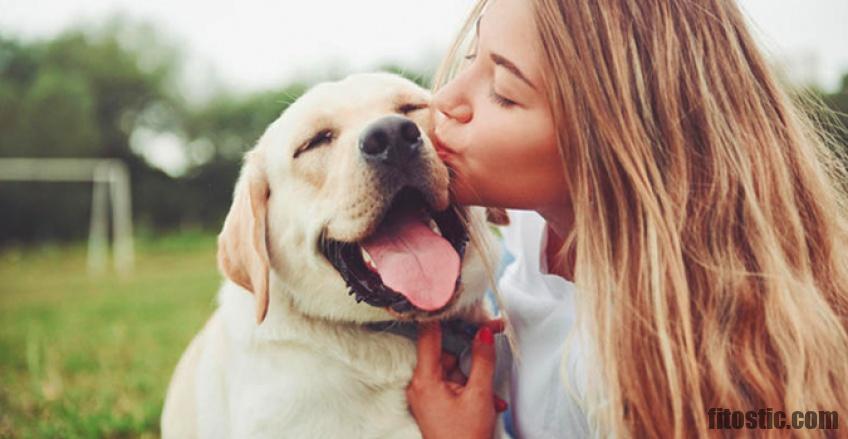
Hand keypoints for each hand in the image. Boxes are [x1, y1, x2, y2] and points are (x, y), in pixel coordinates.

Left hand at [406, 320, 506, 438]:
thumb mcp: (479, 395)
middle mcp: (420, 385)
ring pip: (452, 370)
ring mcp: (426, 395)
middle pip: (444, 352)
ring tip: (493, 396)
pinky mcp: (434, 404)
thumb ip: (481, 360)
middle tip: (493, 337)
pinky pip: (453, 386)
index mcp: (424, 379)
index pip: (428, 335)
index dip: (443, 315)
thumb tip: (484, 332)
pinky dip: (471, 390)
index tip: (454, 299)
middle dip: (470, 353)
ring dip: (475, 377)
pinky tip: (489, 404)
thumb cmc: (466, 436)